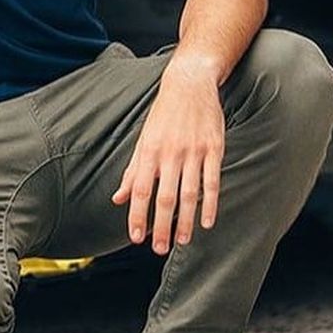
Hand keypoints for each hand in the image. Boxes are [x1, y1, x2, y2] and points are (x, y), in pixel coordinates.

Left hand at [111, 59, 224, 253]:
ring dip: (186, 220)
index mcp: (149, 151)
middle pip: (165, 197)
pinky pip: (212, 181)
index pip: (141, 190)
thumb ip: (132, 171)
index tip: (136, 238)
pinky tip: (207, 222)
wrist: (189, 84)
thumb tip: (118, 198)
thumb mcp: (143, 140)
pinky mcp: (214, 148)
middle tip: (159, 249)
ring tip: (182, 241)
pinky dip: (211, 204)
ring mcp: (193, 151)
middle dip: (161, 226)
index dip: (137, 215)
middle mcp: (170, 153)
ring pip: (190, 193)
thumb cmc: (163, 115)